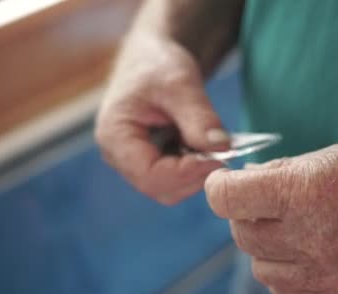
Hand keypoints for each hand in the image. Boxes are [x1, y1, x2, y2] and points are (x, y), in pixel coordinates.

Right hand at [96, 32, 229, 204]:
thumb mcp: (180, 83)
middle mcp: (118, 156)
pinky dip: (195, 169)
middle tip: (223, 153)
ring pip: (170, 189)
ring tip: (213, 146)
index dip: (185, 173)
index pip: (149, 175)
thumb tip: (222, 148)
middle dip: (194, 176)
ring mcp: (133, 163)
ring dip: (197, 174)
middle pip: (160, 188)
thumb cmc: (157, 64)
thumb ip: (199, 117)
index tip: (218, 158)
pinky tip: (205, 147)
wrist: (151, 59)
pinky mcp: (150, 163)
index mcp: (115, 136)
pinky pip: (175, 180)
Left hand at [205, 141, 337, 293]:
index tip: (223, 181)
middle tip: (262, 201)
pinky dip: (281, 274)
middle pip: (241, 234)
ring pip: (259, 267)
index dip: (219, 186)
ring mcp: (324, 270)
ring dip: (262, 246)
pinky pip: (284, 292)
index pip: (229, 198)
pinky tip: (297, 254)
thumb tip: (245, 183)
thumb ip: (281, 173)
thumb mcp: (331, 156)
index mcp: (305, 192)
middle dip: (243, 214)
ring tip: (285, 227)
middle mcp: (310, 235)